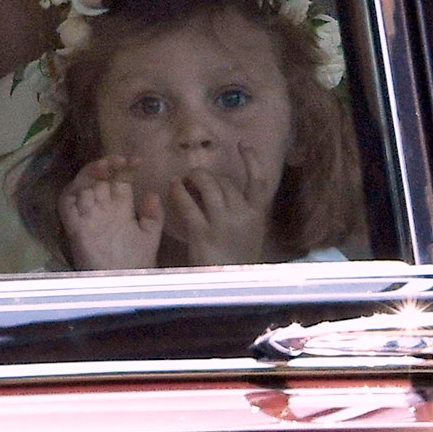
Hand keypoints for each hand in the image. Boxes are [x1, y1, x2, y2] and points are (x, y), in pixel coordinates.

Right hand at [60, 156, 162, 269]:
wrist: (123, 284)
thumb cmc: (137, 262)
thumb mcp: (150, 236)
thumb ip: (153, 215)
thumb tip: (152, 193)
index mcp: (121, 207)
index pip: (119, 180)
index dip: (124, 167)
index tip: (137, 160)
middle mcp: (103, 208)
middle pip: (99, 179)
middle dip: (106, 165)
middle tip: (118, 160)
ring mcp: (87, 216)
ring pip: (82, 187)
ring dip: (90, 173)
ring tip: (105, 166)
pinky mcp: (75, 227)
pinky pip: (66, 205)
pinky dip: (71, 193)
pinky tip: (85, 185)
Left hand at [164, 143, 274, 265]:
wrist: (227, 288)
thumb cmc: (236, 261)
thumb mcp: (249, 235)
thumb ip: (243, 213)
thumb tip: (226, 188)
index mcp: (257, 216)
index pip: (259, 181)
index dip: (252, 160)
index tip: (243, 143)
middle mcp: (243, 216)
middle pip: (226, 182)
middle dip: (209, 176)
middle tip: (196, 176)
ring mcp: (223, 225)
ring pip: (209, 186)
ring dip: (194, 177)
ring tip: (184, 179)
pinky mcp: (202, 234)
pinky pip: (189, 204)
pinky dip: (179, 192)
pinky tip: (173, 188)